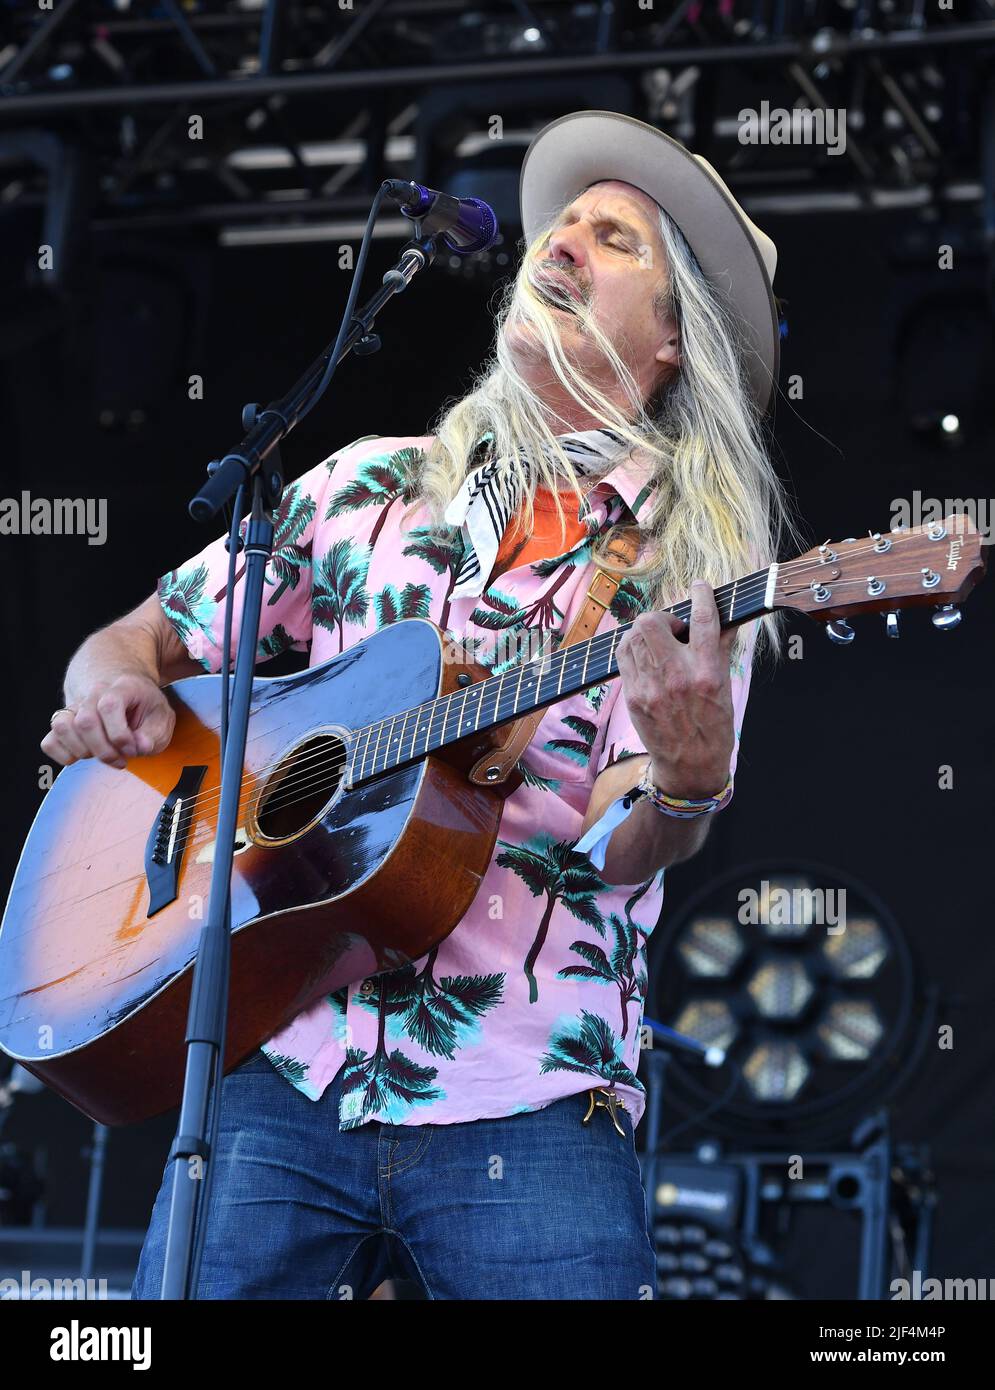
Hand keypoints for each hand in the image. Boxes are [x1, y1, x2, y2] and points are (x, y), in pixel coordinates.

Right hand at [41, 675, 175, 769]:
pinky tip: (85, 754)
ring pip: (62, 727)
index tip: (132, 749)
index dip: (120, 735)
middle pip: (85, 722)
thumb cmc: (143, 704)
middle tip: (121, 759)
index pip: (109, 706)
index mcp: (122, 687)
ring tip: (102, 754)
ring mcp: (74, 707)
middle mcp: (93, 693)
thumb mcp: (161, 715)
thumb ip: (155, 733)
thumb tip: (141, 747)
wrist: (120, 684)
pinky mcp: (62, 722)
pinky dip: (64, 755)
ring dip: (83, 751)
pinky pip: (49, 742)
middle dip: (104, 750)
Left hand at [616, 580, 736, 798]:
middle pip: (652, 623)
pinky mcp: (632, 697)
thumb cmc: (713, 727)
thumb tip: (726, 619)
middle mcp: (675, 678)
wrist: (690, 766)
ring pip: (632, 637)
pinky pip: (624, 657)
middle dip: (662, 618)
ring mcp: (649, 688)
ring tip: (659, 643)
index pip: (702, 622)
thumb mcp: (726, 688)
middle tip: (673, 629)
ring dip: (645, 632)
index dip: (701, 595)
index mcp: (705, 674)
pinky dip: (634, 649)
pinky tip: (646, 657)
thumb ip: (721, 649)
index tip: (700, 585)